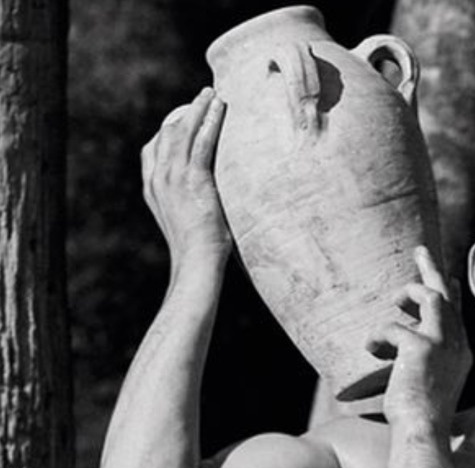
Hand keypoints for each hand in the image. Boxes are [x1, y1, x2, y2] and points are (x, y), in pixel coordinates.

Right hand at [141, 89, 230, 270]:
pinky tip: (220, 108)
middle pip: (166, 133)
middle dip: (184, 113)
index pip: (152, 150)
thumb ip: (183, 203)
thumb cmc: (196, 251)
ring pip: (184, 130)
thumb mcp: (182, 222)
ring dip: (199, 108)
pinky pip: (202, 140)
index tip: (182, 120)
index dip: (167, 131)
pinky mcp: (193, 178)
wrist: (196, 263)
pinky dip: (211, 120)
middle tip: (201, 99)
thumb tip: (201, 198)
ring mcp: (173, 177)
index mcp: (152, 189)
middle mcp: (158, 178)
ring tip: (212, 95)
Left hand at [375, 247, 471, 431]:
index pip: (458, 314)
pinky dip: (378, 336)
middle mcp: (458, 345)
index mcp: (462, 355)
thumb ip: (421, 364)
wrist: (422, 434)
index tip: (445, 275)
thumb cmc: (420, 421)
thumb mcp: (428, 386)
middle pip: (447, 295)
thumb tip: (398, 350)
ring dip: (408, 293)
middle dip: (432, 269)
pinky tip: (370, 348)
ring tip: (392, 303)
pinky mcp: (420, 347)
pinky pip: (393, 327)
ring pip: (429, 296)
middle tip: (420, 250)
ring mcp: (442, 343)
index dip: (450, 293)